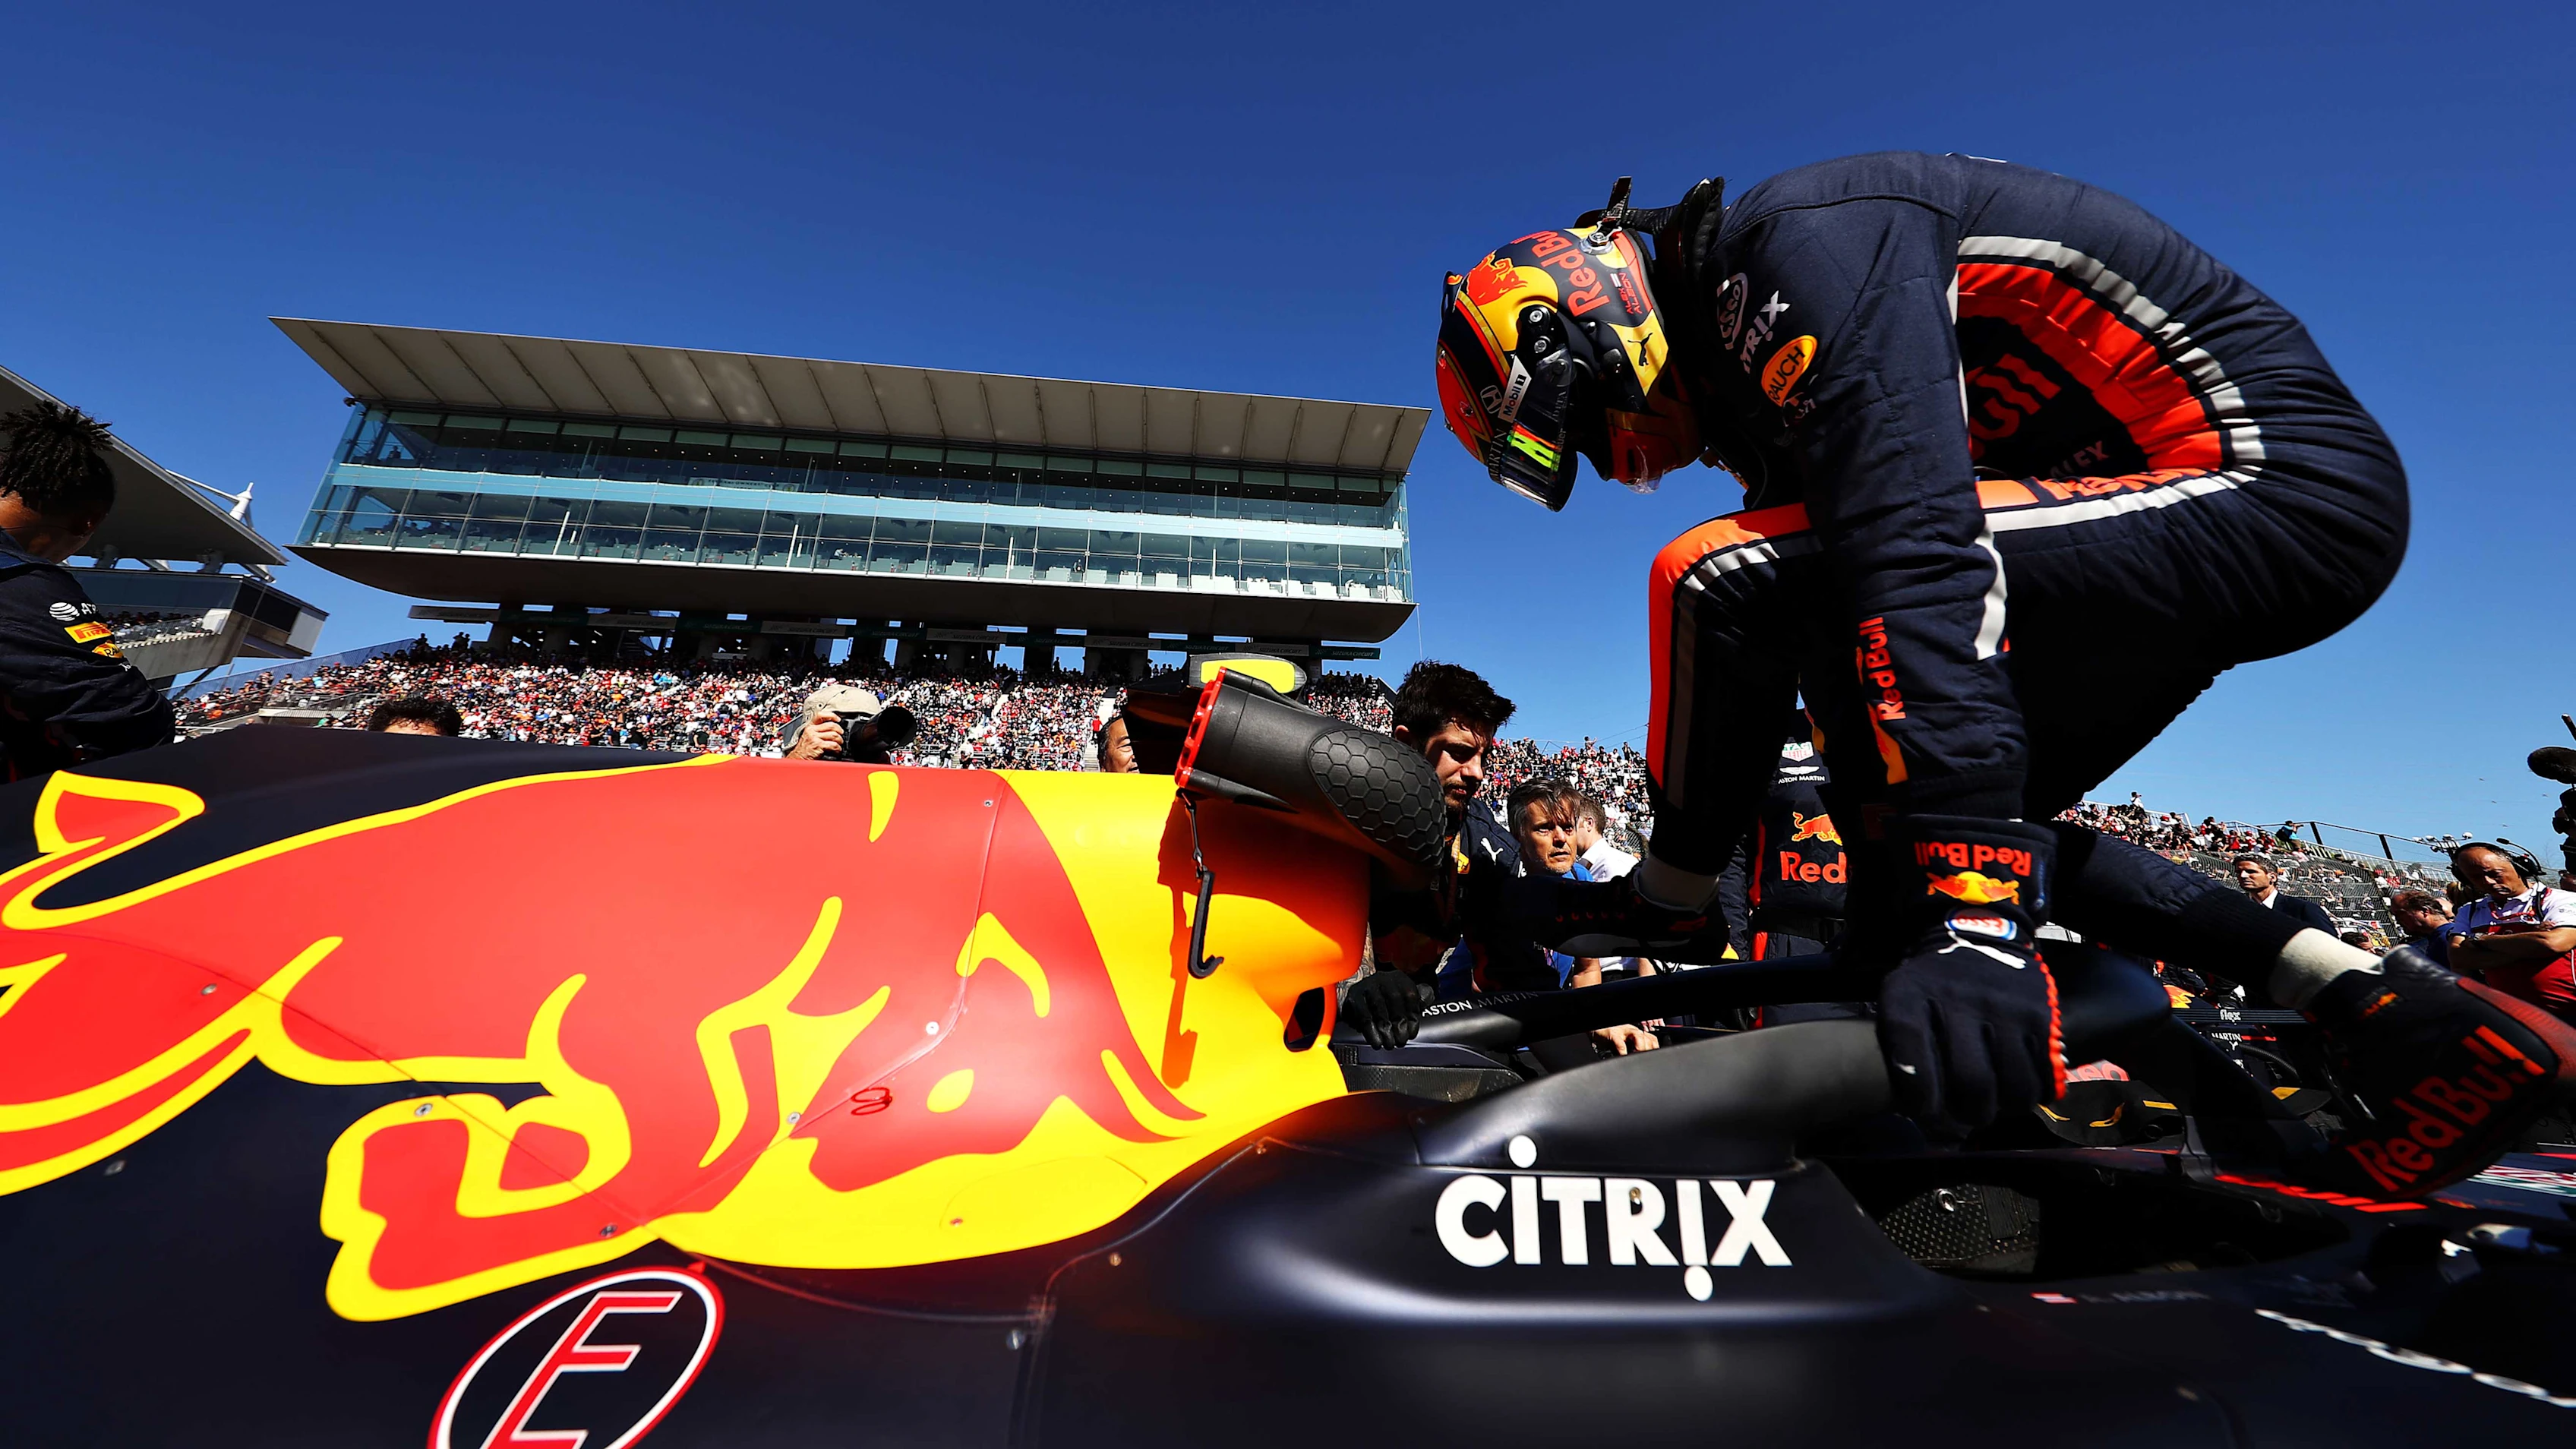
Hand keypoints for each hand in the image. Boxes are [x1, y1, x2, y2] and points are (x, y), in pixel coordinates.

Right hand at [788, 717, 843, 760]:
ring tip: (839, 744)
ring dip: (839, 740)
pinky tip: (836, 751)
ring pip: (834, 735)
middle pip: (831, 725)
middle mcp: (811, 730)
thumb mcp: (809, 736)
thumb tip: (833, 730)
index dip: (832, 716)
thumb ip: (819, 731)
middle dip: (839, 730)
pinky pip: (833, 744)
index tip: (838, 719)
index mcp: (810, 726)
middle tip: (841, 735)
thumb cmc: (804, 750)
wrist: (797, 759)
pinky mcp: (818, 745)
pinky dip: (837, 748)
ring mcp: (814, 737)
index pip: (821, 715)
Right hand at [1343, 970, 1425, 1048]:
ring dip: (1385, 1031)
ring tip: (1389, 1044)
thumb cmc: (1383, 1003)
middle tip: (1400, 1041)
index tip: (1411, 1033)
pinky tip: (1376, 1042)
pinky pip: (1364, 1016)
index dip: (1413, 1017)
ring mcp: (1367, 985)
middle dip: (1399, 1025)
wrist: (1356, 1000)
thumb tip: (1428, 996)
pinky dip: (1371, 1032)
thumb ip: (1418, 1000)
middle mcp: (1383, 978)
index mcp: (1399, 978)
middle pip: (1395, 1000)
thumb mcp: (1402, 1000)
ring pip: (1379, 1009)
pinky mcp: (1354, 996)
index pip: (1410, 996)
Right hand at [1593, 1023, 1657, 1054]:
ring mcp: (1623, 1033)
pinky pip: (1620, 1042)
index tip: (1654, 1059)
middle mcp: (1631, 1032)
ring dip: (1640, 1047)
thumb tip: (1641, 1062)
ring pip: (1638, 1036)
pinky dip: (1623, 1051)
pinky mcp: (1612, 1035)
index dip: (1655, 1049)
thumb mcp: (1624, 1043)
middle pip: (1647, 1039)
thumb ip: (1633, 1049)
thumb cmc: (1609, 1037)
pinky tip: (1624, 1055)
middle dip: (1649, 1050)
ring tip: (1637, 1056)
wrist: (1596, 1028)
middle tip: (1645, 1060)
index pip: (1652, 1040)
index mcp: (1636, 1035)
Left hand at [1874, 815, 2062, 1136]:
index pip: (1911, 1061)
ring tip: (1991, 1106)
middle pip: (1969, 1081)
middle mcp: (1959, 999)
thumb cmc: (1930, 980)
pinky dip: (2032, 1094)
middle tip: (1962, 1120)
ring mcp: (2004, 1006)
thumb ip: (1900, 1048)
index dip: (1919, 1101)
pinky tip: (2018, 1090)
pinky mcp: (2040, 1014)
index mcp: (1911, 997)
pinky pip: (2043, 1074)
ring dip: (2001, 1109)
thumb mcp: (1898, 998)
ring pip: (2012, 1086)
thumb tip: (1924, 1114)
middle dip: (1965, 1115)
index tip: (1924, 1115)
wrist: (1977, 928)